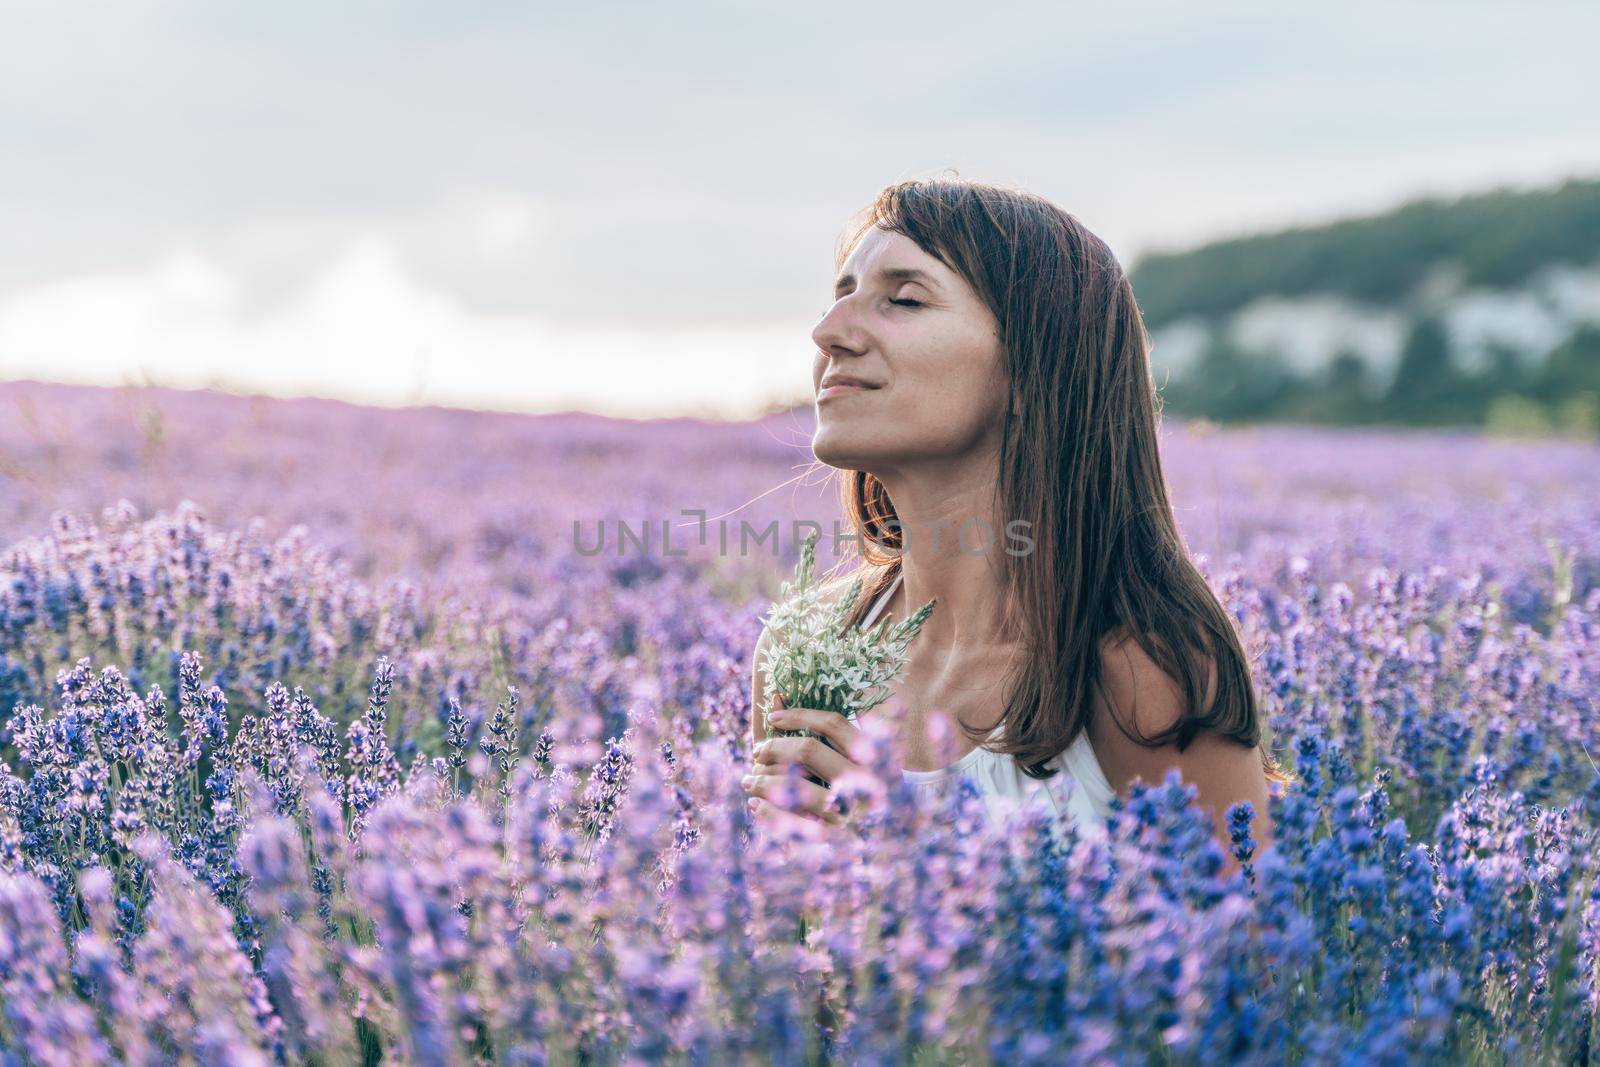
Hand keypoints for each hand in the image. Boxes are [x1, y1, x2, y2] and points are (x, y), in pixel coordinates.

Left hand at [743, 694, 860, 827]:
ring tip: (749, 780)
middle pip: (809, 751)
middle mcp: (866, 780)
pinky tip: (756, 805)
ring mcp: (851, 810)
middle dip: (774, 748)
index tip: (772, 718)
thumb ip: (819, 727)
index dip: (800, 716)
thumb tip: (775, 697)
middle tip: (756, 752)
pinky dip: (771, 813)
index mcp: (873, 753)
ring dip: (765, 781)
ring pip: (797, 786)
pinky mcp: (836, 835)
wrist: (890, 827)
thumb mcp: (851, 751)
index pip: (833, 724)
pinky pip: (794, 823)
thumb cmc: (861, 779)